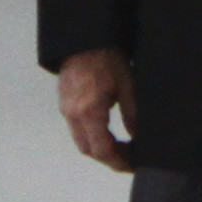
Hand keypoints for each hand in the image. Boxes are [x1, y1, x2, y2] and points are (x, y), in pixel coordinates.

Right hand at [57, 48, 138, 172]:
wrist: (84, 37)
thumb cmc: (106, 56)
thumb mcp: (127, 85)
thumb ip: (132, 114)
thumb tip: (137, 136)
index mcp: (89, 110)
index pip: (102, 150)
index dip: (118, 162)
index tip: (132, 165)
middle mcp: (73, 113)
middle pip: (88, 150)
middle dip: (109, 158)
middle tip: (129, 158)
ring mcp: (65, 109)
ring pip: (81, 141)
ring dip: (99, 148)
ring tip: (121, 146)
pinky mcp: (64, 103)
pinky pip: (76, 128)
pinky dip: (91, 135)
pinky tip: (107, 131)